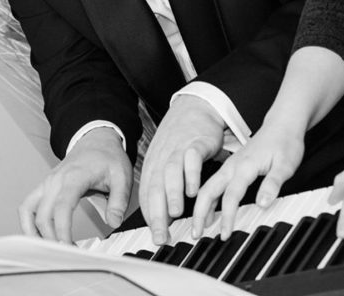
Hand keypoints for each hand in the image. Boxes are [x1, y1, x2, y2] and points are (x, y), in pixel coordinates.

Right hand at [18, 127, 131, 243]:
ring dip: (36, 233)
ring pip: (29, 211)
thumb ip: (119, 199)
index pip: (61, 207)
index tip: (69, 248)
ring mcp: (47, 183)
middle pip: (43, 215)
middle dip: (52, 240)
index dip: (62, 231)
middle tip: (68, 256)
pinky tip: (39, 237)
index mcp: (74, 176)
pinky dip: (28, 223)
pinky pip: (27, 206)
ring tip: (52, 250)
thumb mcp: (122, 175)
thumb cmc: (108, 157)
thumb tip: (114, 222)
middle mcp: (55, 180)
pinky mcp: (44, 187)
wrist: (96, 140)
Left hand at [139, 95, 224, 245]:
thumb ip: (166, 188)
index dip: (150, 217)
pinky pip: (191, 158)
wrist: (194, 106)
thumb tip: (167, 218)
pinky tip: (194, 189)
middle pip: (156, 186)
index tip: (156, 237)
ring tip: (176, 213)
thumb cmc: (180, 138)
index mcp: (154, 165)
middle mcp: (163, 158)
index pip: (147, 194)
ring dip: (172, 194)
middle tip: (161, 235)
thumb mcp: (167, 161)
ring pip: (170, 173)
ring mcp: (178, 149)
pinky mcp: (196, 142)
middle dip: (157, 213)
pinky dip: (191, 174)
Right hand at [191, 119, 304, 240]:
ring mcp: (231, 165)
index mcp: (244, 166)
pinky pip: (215, 184)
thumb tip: (262, 204)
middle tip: (196, 234)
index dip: (226, 217)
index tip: (225, 234)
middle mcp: (233, 166)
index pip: (231, 196)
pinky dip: (208, 198)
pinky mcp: (233, 166)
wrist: (283, 124)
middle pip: (209, 190)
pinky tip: (209, 211)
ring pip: (209, 187)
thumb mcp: (285, 165)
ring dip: (201, 207)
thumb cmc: (285, 143)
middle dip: (200, 213)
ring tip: (199, 228)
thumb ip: (272, 184)